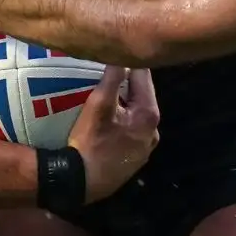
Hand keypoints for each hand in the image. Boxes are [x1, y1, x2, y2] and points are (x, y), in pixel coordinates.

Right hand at [67, 65, 159, 203]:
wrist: (81, 183)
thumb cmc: (90, 142)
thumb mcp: (99, 105)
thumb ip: (113, 77)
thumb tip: (122, 55)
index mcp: (149, 113)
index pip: (144, 77)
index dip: (130, 62)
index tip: (118, 52)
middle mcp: (154, 129)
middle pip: (142, 95)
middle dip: (128, 84)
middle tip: (110, 71)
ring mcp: (146, 146)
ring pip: (137, 113)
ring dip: (125, 102)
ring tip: (108, 93)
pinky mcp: (136, 157)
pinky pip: (132, 129)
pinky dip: (123, 120)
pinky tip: (110, 119)